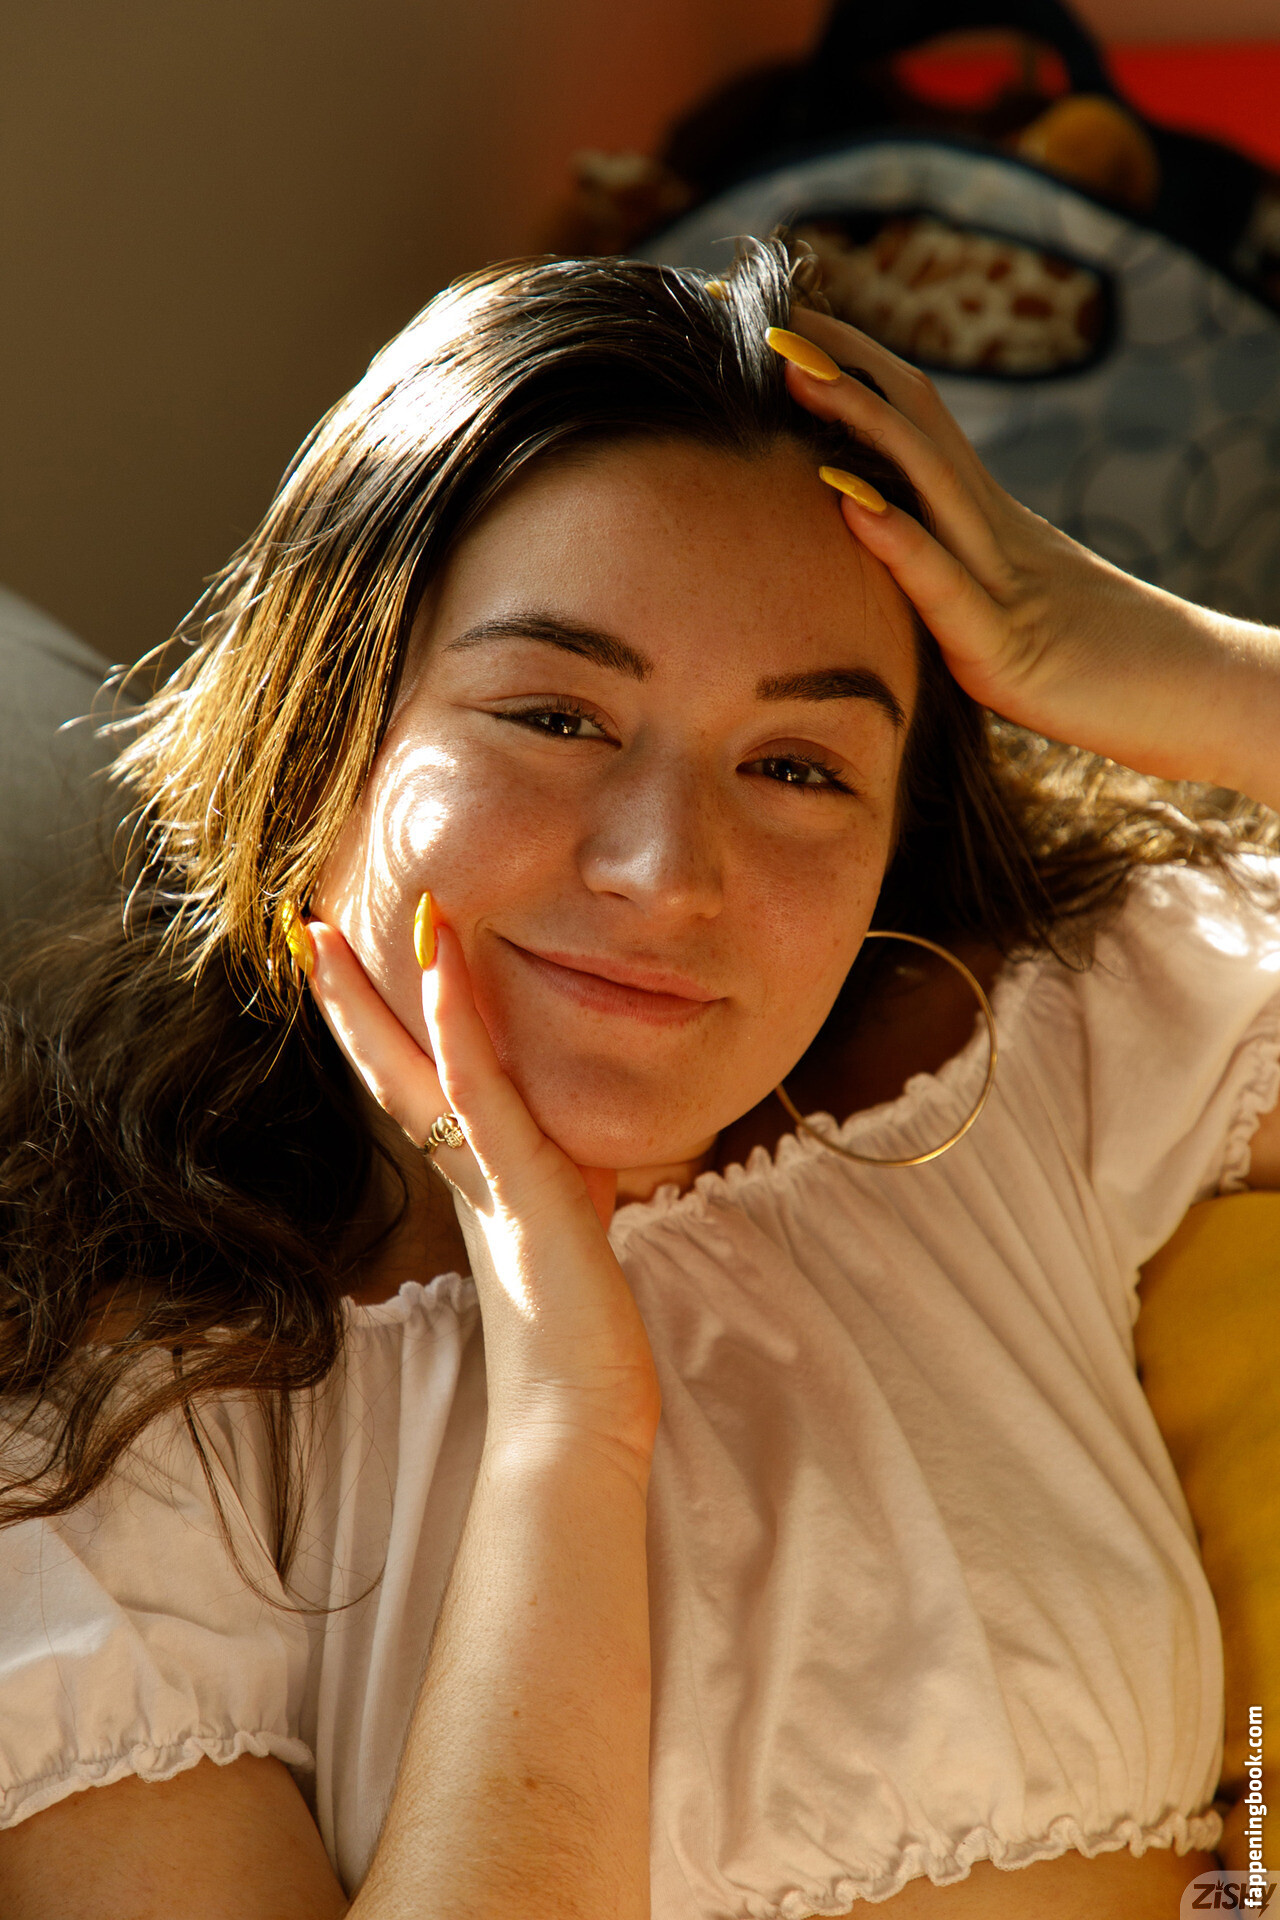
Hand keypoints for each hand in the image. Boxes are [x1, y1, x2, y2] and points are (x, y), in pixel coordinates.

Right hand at [304, 912, 660, 1474]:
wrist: (576, 1416)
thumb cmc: (579, 1337)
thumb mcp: (572, 1231)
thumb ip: (564, 1184)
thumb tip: (584, 1157)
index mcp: (474, 1178)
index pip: (417, 1086)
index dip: (379, 1026)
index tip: (346, 966)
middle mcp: (466, 1172)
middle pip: (391, 1069)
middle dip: (348, 999)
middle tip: (305, 929)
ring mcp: (486, 1176)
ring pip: (420, 1070)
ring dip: (380, 993)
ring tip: (332, 930)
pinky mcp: (520, 1184)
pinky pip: (482, 1091)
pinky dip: (459, 1027)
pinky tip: (441, 968)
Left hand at [776, 309, 1279, 807]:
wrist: (1200, 700)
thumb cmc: (1111, 672)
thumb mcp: (1019, 613)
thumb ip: (959, 586)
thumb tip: (897, 563)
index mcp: (992, 526)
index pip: (918, 423)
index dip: (856, 369)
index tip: (789, 326)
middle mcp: (996, 535)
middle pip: (917, 425)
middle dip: (843, 369)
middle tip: (772, 319)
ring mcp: (1004, 584)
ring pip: (927, 481)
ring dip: (858, 422)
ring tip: (795, 376)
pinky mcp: (1006, 650)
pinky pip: (945, 586)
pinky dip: (897, 539)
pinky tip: (849, 502)